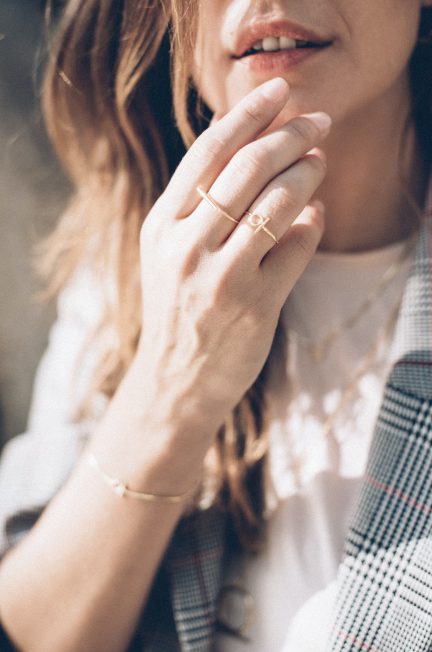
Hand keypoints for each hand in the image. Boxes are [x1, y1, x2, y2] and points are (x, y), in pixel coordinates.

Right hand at [136, 78, 329, 434]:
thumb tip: (250, 150)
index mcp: (162, 226)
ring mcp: (223, 277)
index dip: (248, 113)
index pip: (208, 152)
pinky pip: (298, 246)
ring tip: (319, 161)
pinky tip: (314, 215)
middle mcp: (188, 247)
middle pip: (249, 167)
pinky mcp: (256, 304)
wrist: (174, 381)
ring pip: (279, 201)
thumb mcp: (167, 252)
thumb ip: (197, 204)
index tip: (279, 90)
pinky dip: (313, 223)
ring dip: (309, 172)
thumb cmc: (177, 310)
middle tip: (318, 121)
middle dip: (292, 134)